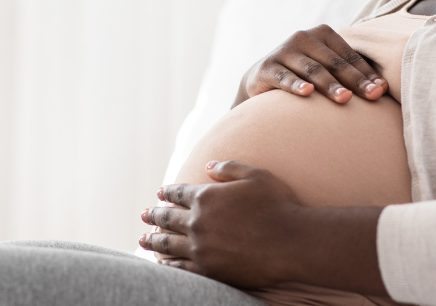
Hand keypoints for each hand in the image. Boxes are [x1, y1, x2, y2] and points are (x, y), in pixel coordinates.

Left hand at [139, 161, 388, 293]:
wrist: (291, 243)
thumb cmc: (278, 206)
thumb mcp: (256, 176)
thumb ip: (229, 169)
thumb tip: (207, 166)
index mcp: (206, 197)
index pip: (179, 193)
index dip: (168, 192)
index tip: (160, 193)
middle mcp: (198, 222)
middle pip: (168, 218)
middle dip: (154, 215)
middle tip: (144, 215)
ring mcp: (200, 247)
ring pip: (169, 243)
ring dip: (153, 240)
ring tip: (143, 239)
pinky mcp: (207, 269)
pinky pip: (180, 266)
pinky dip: (168, 262)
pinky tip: (162, 261)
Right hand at [234, 25, 385, 106]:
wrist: (261, 78)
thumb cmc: (304, 75)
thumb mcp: (325, 67)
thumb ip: (348, 72)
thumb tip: (383, 89)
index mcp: (322, 33)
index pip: (349, 56)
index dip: (367, 73)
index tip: (382, 91)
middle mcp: (303, 37)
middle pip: (333, 62)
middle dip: (354, 81)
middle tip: (372, 96)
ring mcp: (283, 51)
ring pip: (312, 70)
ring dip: (329, 85)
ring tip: (345, 98)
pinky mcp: (266, 67)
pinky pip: (284, 77)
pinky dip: (296, 85)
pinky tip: (307, 94)